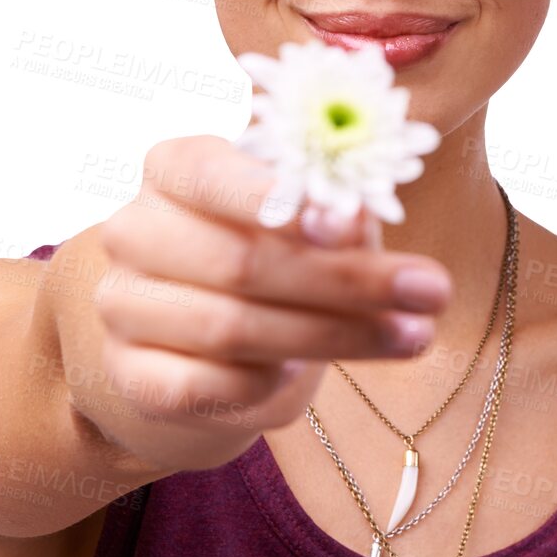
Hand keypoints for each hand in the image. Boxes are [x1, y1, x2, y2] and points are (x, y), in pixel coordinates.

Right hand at [89, 134, 452, 471]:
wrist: (198, 346)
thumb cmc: (268, 260)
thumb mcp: (307, 224)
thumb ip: (331, 211)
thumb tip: (352, 213)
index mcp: (174, 170)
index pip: (213, 174)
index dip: (278, 200)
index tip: (348, 223)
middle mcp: (135, 231)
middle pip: (241, 262)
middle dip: (348, 281)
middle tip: (433, 291)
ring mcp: (123, 306)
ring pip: (232, 329)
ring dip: (332, 337)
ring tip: (408, 336)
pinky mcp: (131, 374)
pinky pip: (203, 386)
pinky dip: (262, 384)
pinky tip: (304, 376)